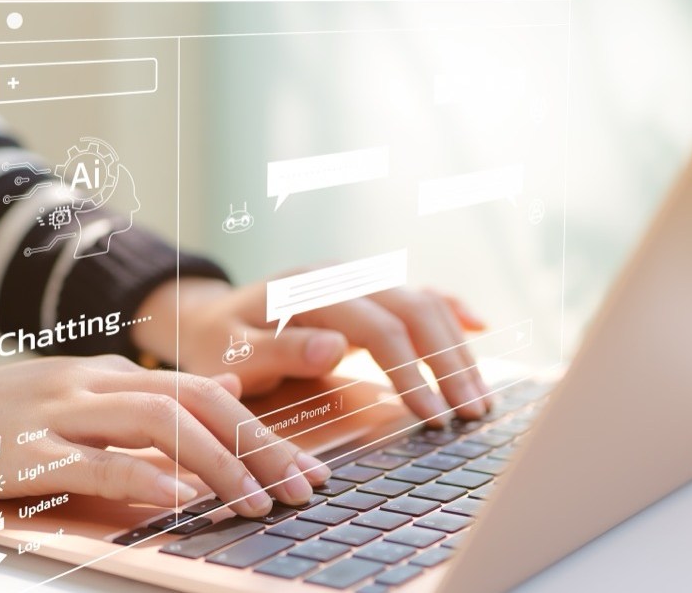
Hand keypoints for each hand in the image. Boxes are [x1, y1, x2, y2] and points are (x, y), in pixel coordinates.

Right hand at [0, 351, 329, 516]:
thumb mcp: (79, 394)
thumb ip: (148, 396)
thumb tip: (225, 387)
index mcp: (109, 372)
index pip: (203, 392)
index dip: (260, 430)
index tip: (303, 468)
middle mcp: (92, 382)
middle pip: (195, 403)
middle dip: (257, 446)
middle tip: (301, 487)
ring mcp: (57, 411)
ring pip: (155, 425)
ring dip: (214, 464)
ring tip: (254, 501)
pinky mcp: (23, 449)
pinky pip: (92, 460)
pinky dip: (138, 477)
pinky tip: (175, 498)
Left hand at [133, 276, 491, 424]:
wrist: (210, 316)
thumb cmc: (219, 342)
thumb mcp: (232, 352)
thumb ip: (279, 351)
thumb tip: (333, 349)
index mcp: (310, 288)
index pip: (378, 327)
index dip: (411, 371)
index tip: (432, 417)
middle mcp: (342, 275)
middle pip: (414, 310)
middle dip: (449, 363)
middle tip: (472, 413)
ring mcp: (358, 279)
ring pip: (424, 303)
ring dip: (457, 348)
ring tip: (478, 398)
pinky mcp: (367, 291)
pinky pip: (417, 294)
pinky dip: (451, 309)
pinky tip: (480, 326)